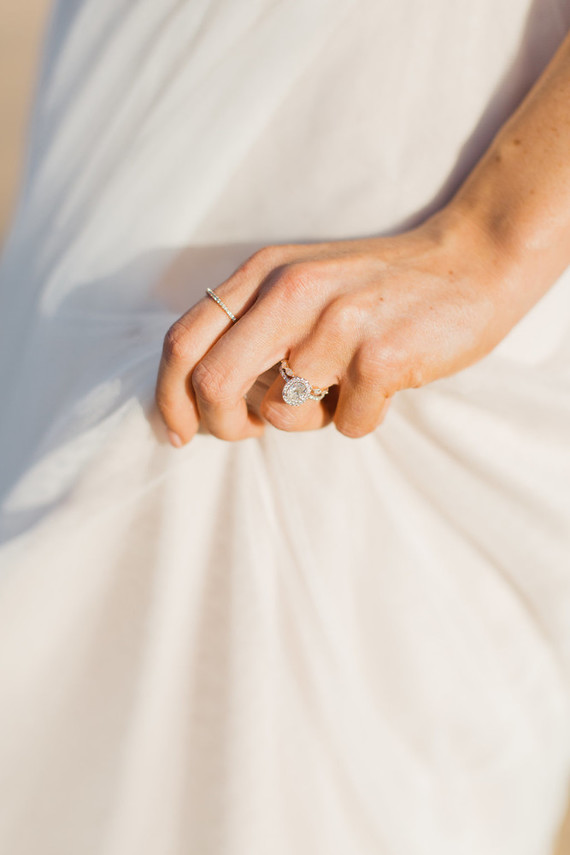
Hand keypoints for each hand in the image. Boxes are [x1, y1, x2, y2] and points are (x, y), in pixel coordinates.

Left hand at [155, 207, 518, 445]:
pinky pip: (348, 425)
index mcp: (264, 273)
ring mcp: (337, 323)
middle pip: (213, 383)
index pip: (183, 340)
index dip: (169, 397)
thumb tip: (205, 395)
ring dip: (310, 417)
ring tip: (344, 386)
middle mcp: (291, 292)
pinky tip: (384, 385)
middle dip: (221, 425)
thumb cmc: (380, 286)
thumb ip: (253, 323)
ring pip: (283, 412)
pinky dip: (362, 419)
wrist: (472, 262)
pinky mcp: (380, 357)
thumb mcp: (303, 282)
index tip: (181, 432)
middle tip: (249, 431)